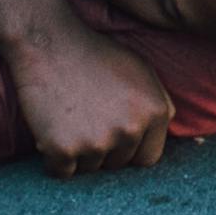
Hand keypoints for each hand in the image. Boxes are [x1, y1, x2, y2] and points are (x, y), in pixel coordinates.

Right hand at [8, 16, 175, 178]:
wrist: (49, 42)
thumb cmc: (96, 55)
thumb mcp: (142, 71)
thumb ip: (159, 104)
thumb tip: (166, 134)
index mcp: (156, 112)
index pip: (147, 159)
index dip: (128, 148)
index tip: (111, 132)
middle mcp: (132, 130)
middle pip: (117, 166)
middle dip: (102, 150)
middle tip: (85, 118)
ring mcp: (97, 142)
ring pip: (89, 169)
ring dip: (78, 152)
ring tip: (69, 117)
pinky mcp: (63, 150)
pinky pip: (61, 172)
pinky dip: (53, 157)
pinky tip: (52, 127)